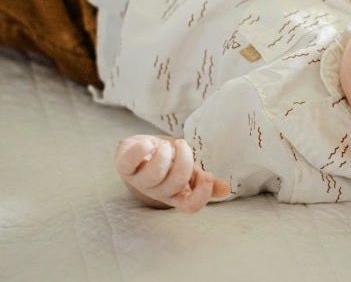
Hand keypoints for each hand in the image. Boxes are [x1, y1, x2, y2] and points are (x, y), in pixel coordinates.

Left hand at [114, 135, 230, 212]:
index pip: (190, 206)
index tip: (206, 174)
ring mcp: (139, 180)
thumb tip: (226, 190)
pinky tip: (147, 144)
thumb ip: (205, 180)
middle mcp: (157, 191)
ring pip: (154, 174)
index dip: (202, 194)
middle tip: (183, 145)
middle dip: (184, 160)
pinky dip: (141, 148)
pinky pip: (129, 162)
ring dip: (164, 154)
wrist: (140, 150)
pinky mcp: (124, 167)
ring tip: (166, 144)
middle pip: (175, 184)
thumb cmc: (168, 162)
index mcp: (175, 194)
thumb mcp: (188, 171)